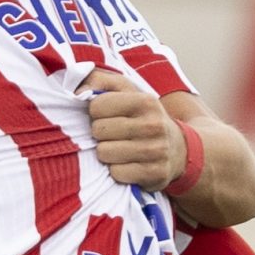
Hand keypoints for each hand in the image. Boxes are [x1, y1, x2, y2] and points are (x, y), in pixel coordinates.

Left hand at [82, 68, 184, 191]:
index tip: (108, 116)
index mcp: (145, 101)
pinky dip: (118, 171)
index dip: (96, 112)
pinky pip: (117, 174)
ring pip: (104, 153)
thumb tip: (75, 89)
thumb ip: (99, 81)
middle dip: (100, 133)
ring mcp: (156, 150)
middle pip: (98, 130)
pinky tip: (128, 164)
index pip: (96, 106)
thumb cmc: (142, 117)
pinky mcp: (155, 173)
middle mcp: (153, 125)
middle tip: (114, 134)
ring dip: (107, 153)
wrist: (179, 149)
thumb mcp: (127, 92)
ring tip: (120, 148)